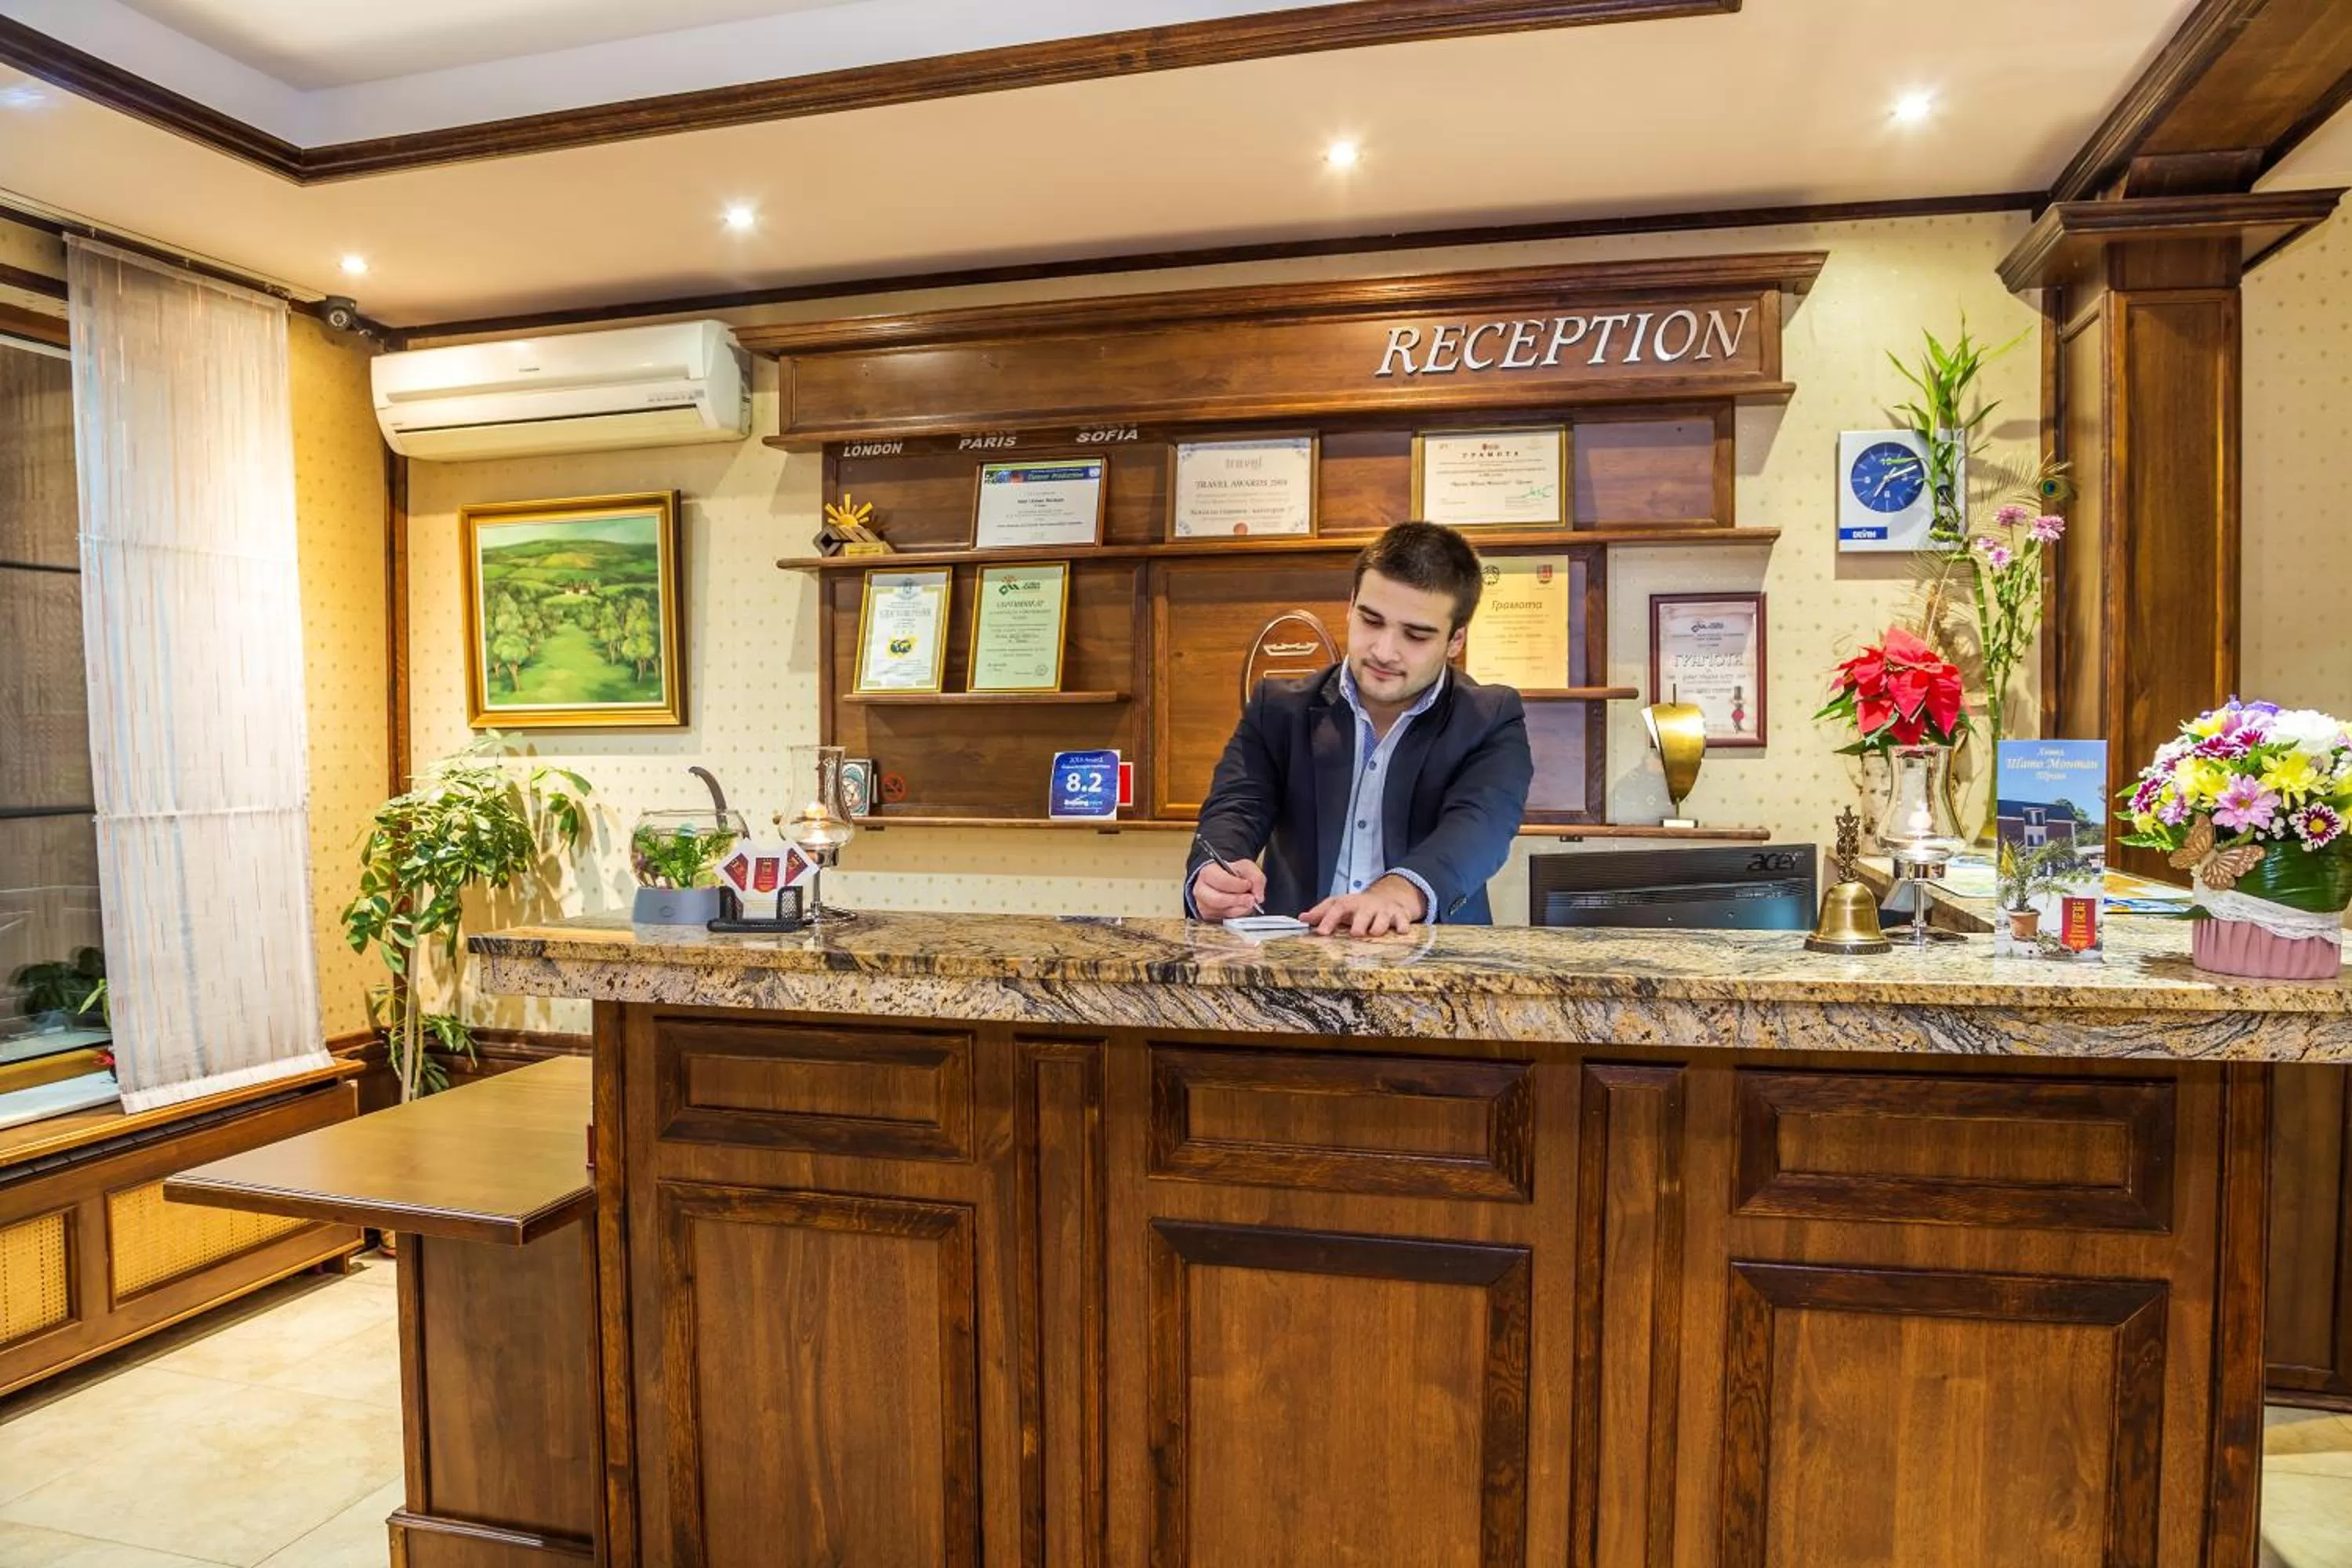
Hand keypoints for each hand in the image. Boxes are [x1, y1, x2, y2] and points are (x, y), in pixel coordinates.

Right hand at [1193, 856, 1266, 919]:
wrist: (1223, 880)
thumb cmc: (1232, 874)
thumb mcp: (1246, 868)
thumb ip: (1256, 878)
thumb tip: (1258, 896)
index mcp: (1207, 873)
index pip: (1222, 881)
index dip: (1238, 885)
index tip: (1248, 884)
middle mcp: (1201, 890)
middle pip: (1219, 900)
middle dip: (1238, 900)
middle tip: (1251, 898)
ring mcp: (1203, 905)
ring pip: (1222, 912)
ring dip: (1239, 908)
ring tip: (1248, 902)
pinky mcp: (1209, 916)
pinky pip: (1224, 919)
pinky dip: (1237, 915)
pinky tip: (1240, 907)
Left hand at [1301, 874, 1425, 936]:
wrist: (1387, 898)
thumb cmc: (1357, 908)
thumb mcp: (1339, 906)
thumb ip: (1322, 913)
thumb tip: (1301, 918)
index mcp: (1350, 903)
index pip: (1337, 907)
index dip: (1329, 918)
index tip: (1321, 932)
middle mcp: (1367, 906)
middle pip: (1363, 911)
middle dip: (1360, 922)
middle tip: (1355, 933)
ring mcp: (1384, 910)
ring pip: (1383, 917)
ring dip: (1379, 926)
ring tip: (1375, 933)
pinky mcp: (1400, 916)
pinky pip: (1403, 921)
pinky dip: (1403, 926)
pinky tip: (1401, 932)